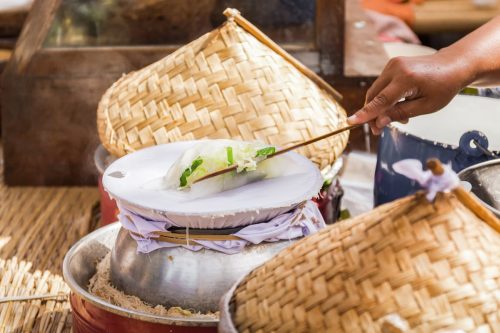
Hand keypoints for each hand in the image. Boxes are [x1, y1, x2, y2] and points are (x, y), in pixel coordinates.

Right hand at [348, 52, 469, 134]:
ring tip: (398, 118)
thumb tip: (380, 122)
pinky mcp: (391, 65)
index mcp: (406, 78)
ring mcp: (392, 65)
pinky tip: (398, 106)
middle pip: (374, 96)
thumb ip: (401, 113)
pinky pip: (381, 86)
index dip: (365, 113)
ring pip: (376, 91)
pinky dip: (384, 98)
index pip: (381, 100)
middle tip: (378, 130)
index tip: (350, 122)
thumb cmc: (443, 86)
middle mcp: (396, 68)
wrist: (453, 65)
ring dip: (380, 107)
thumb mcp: (426, 106)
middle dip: (373, 114)